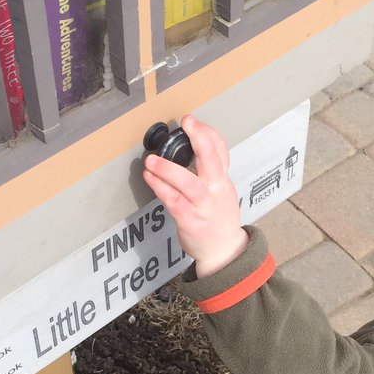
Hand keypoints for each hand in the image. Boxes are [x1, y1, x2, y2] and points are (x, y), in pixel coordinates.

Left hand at [142, 114, 247, 276]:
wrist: (224, 252)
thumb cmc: (219, 219)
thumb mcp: (222, 191)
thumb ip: (211, 171)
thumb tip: (196, 147)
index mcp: (222, 181)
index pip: (221, 151)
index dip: (208, 133)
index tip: (192, 121)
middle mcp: (216, 190)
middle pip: (212, 160)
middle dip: (200, 139)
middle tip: (187, 123)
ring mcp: (203, 205)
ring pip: (188, 183)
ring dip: (168, 169)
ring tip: (151, 160)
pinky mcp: (190, 220)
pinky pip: (173, 201)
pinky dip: (160, 187)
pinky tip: (149, 178)